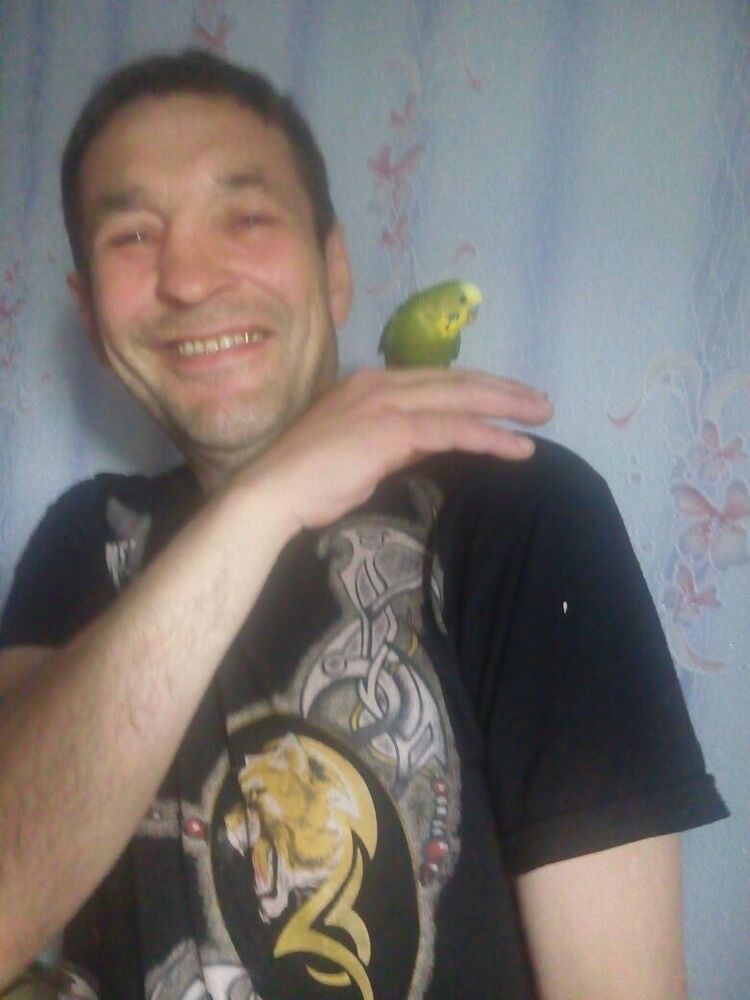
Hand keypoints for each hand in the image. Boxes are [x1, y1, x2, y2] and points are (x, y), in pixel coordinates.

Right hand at [242, 367, 552, 531]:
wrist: (272, 492)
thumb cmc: (310, 481)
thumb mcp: (359, 452)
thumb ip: (394, 440)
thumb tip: (428, 442)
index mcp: (370, 384)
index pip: (436, 379)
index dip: (476, 386)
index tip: (507, 397)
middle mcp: (381, 382)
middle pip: (457, 380)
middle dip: (503, 389)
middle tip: (540, 401)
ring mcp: (386, 402)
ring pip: (462, 397)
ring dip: (507, 406)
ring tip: (542, 416)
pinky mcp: (393, 428)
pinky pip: (454, 429)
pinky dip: (490, 437)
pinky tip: (518, 448)